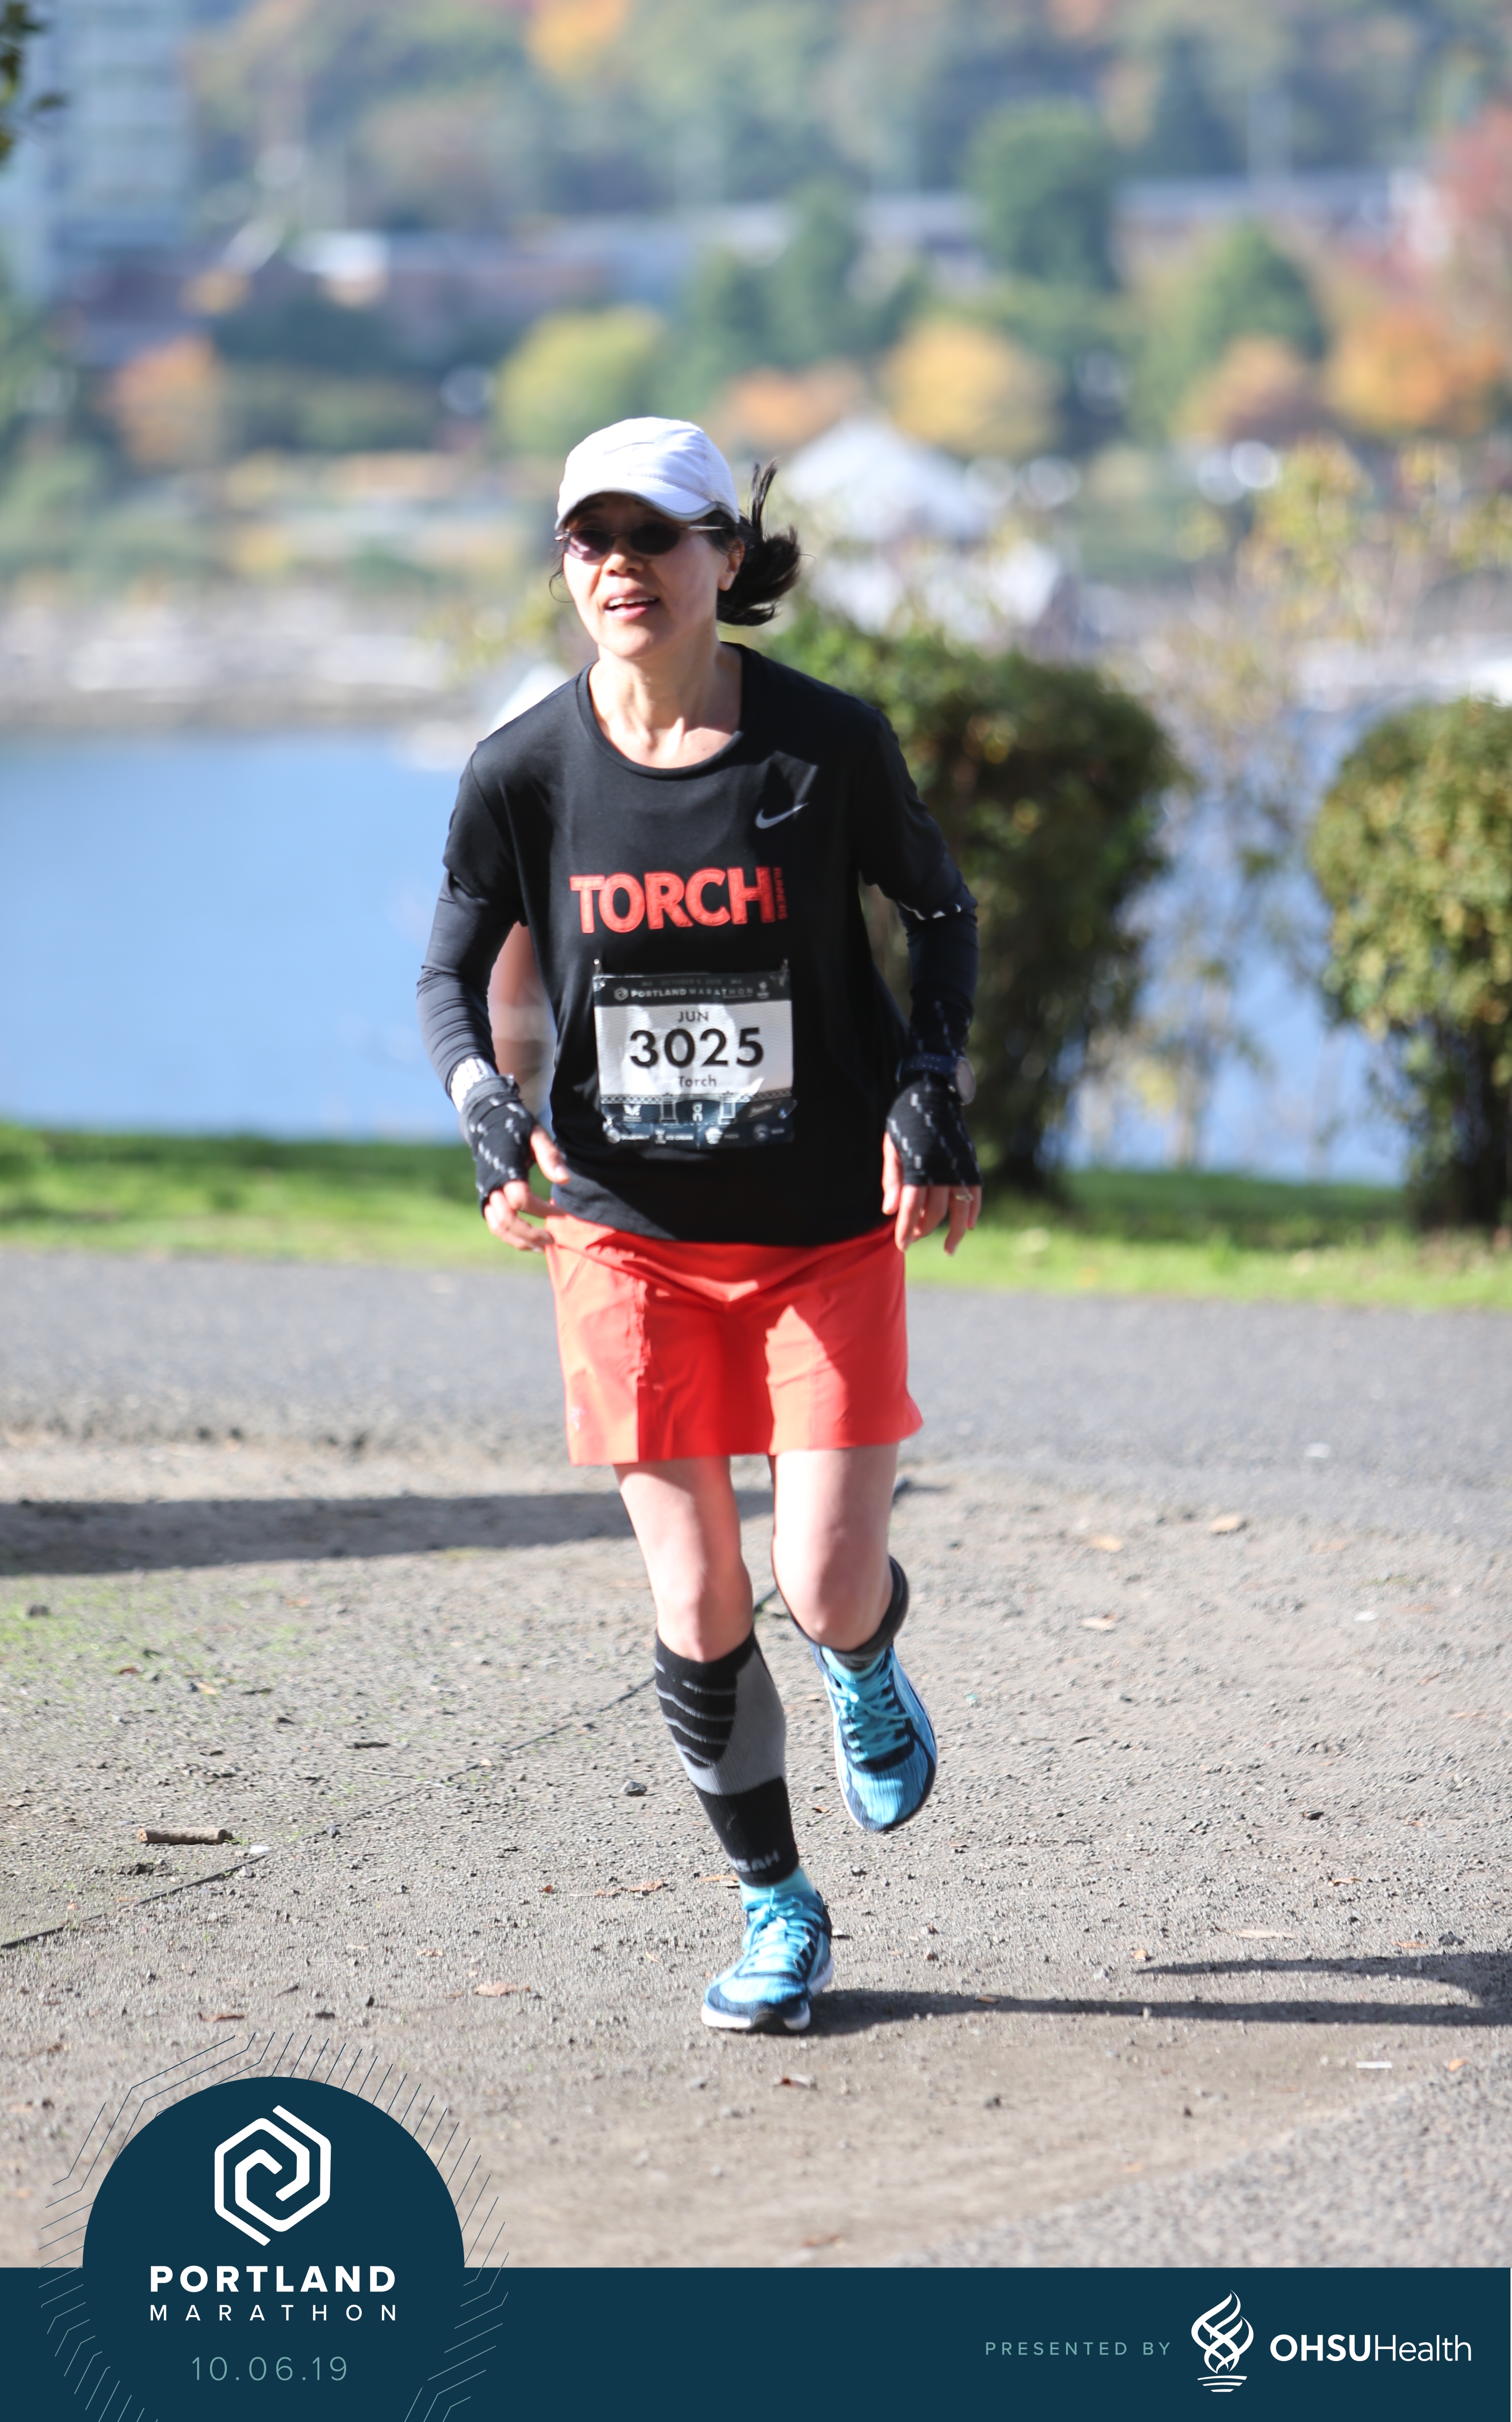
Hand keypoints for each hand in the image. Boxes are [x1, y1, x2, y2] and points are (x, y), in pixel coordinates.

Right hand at [482, 1128, 571, 1251]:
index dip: (543, 1210)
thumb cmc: (517, 1127)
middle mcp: (491, 1184)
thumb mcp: (537, 1134)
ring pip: (498, 1227)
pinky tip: (529, 1241)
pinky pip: (493, 1224)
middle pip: (507, 1220)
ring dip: (519, 1241)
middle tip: (553, 1239)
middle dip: (530, 1233)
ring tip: (543, 1247)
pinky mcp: (484, 1198)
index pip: (521, 1199)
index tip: (564, 1213)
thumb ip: (550, 1157)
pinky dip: (509, 1236)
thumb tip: (565, 1181)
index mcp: (504, 1169)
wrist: (488, 1122)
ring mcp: (485, 1193)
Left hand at [882, 1132, 980, 1255]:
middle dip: (923, 1230)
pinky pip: (975, 1195)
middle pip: (935, 1212)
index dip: (906, 1229)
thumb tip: (889, 1211)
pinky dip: (973, 1212)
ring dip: (954, 1233)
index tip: (902, 1246)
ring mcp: (959, 1169)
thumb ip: (892, 1179)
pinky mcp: (970, 1165)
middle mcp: (941, 1171)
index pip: (912, 1208)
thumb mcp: (892, 1147)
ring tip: (949, 1249)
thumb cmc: (906, 1123)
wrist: (933, 1095)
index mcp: (919, 1167)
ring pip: (960, 1210)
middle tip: (913, 1238)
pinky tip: (967, 1226)